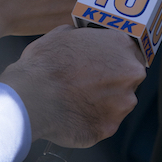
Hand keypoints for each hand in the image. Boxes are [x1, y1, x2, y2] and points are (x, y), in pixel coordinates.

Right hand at [0, 24, 145, 147]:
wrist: (30, 97)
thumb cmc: (44, 63)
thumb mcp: (62, 34)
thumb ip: (82, 36)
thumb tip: (80, 37)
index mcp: (121, 45)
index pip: (130, 52)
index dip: (115, 60)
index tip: (104, 65)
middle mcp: (131, 73)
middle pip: (129, 78)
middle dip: (113, 82)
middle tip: (88, 84)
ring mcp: (124, 102)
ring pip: (119, 103)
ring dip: (104, 103)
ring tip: (77, 101)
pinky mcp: (111, 126)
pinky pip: (104, 123)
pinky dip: (92, 121)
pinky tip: (73, 116)